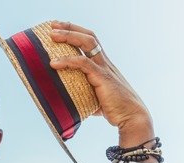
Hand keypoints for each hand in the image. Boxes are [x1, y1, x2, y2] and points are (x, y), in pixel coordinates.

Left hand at [49, 21, 153, 147]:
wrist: (131, 117)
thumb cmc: (116, 110)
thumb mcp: (98, 100)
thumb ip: (87, 97)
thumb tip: (74, 105)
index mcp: (104, 65)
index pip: (92, 41)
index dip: (77, 32)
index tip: (61, 28)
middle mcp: (105, 63)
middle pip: (89, 36)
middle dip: (71, 28)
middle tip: (53, 25)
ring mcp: (104, 68)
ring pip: (87, 43)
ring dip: (68, 36)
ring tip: (52, 36)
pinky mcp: (102, 77)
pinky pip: (83, 63)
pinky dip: (67, 61)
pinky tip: (54, 63)